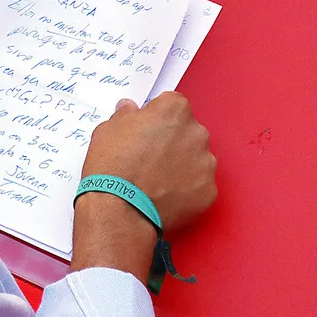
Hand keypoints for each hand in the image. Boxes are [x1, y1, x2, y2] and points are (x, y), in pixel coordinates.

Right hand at [71, 94, 216, 282]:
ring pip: (196, 159)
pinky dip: (186, 191)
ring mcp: (206, 163)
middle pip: (188, 132)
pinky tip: (165, 197)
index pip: (172, 105)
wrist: (119, 211)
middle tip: (150, 160)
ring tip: (156, 181)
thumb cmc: (112, 167)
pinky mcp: (209, 191)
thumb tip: (129, 109)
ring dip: (182, 166)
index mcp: (174, 110)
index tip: (146, 133)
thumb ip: (125, 115)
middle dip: (173, 142)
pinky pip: (199, 186)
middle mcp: (197, 132)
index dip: (157, 120)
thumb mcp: (107, 130)